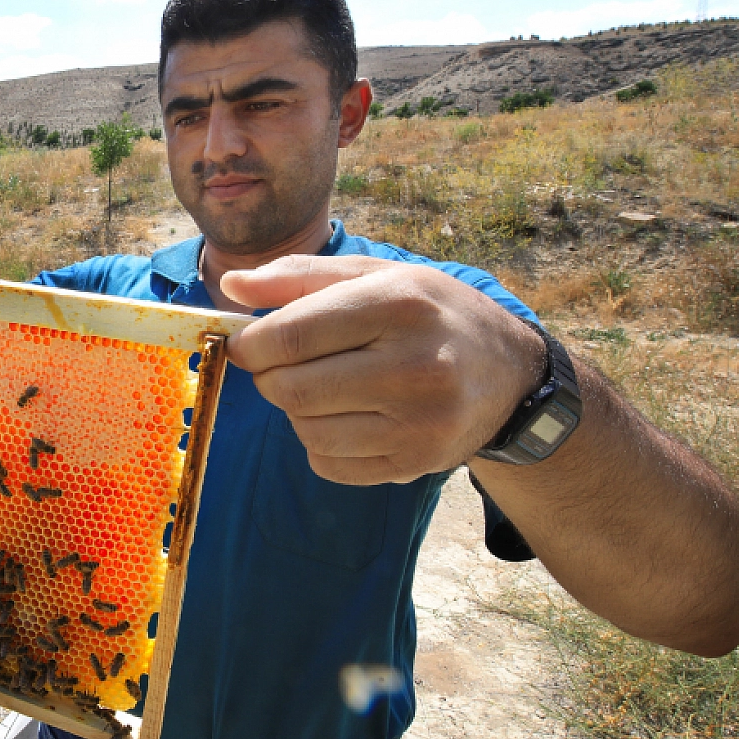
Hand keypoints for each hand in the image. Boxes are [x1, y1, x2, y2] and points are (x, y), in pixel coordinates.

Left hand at [220, 255, 544, 484]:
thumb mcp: (375, 275)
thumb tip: (231, 287)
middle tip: (286, 365)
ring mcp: (420, 423)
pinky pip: (328, 464)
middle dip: (271, 378)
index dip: (251, 344)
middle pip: (292, 389)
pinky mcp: (416, 463)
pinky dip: (321, 442)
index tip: (246, 344)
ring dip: (297, 410)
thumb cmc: (429, 313)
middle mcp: (416, 366)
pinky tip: (348, 417)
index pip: (291, 334)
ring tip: (327, 387)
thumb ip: (298, 277)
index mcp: (400, 304)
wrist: (508, 373)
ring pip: (306, 430)